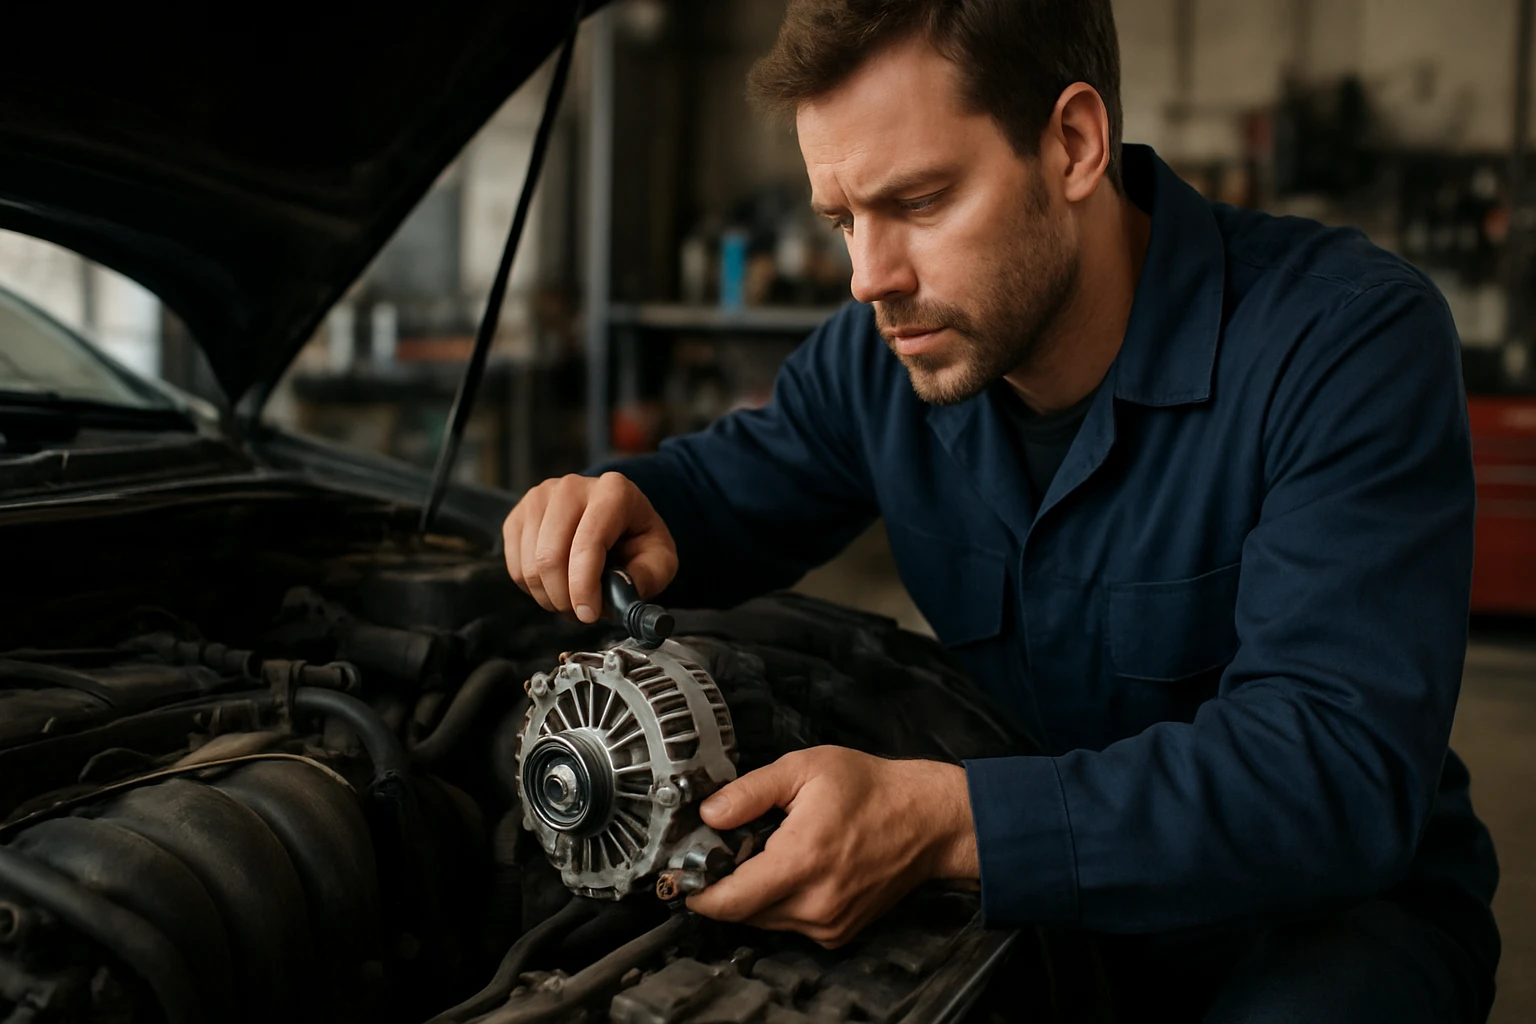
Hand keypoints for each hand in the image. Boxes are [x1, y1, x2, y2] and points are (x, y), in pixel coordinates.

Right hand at [502, 472, 676, 621]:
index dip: (584, 586)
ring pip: (530, 565)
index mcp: (613, 491)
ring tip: (572, 600)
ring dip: (550, 597)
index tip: (589, 614)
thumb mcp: (660, 559)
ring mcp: (539, 498)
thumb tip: (620, 592)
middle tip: (581, 614)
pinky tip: (556, 586)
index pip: (588, 543)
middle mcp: (572, 487)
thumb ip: (647, 576)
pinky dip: (533, 589)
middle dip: (564, 598)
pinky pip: (515, 566)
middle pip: (550, 556)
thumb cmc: (637, 540)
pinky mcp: (518, 515)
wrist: (614, 521)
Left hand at [685, 746, 978, 947]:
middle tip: (728, 851)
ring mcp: (828, 924)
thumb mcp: (805, 769)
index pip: (727, 901)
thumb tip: (708, 814)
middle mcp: (814, 902)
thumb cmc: (871, 790)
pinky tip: (796, 869)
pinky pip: (790, 925)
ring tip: (769, 854)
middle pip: (741, 913)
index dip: (697, 890)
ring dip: (754, 894)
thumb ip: (750, 792)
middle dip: (725, 885)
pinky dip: (782, 902)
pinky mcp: (839, 933)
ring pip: (764, 921)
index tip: (684, 874)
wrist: (927, 820)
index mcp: (801, 861)